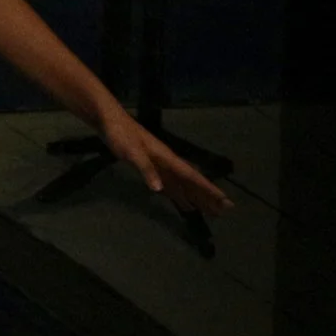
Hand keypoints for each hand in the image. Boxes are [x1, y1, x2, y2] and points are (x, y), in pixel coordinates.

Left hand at [98, 113, 232, 216]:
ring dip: (196, 198)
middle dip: (208, 196)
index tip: (223, 199)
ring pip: (184, 186)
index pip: (192, 176)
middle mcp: (169, 163)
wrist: (110, 123)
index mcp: (168, 158)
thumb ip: (146, 169)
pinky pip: (171, 186)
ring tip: (210, 212)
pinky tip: (185, 204)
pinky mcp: (151, 169)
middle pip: (192, 183)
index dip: (208, 188)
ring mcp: (161, 166)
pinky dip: (179, 196)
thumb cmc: (122, 135)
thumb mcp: (132, 152)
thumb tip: (159, 189)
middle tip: (224, 211)